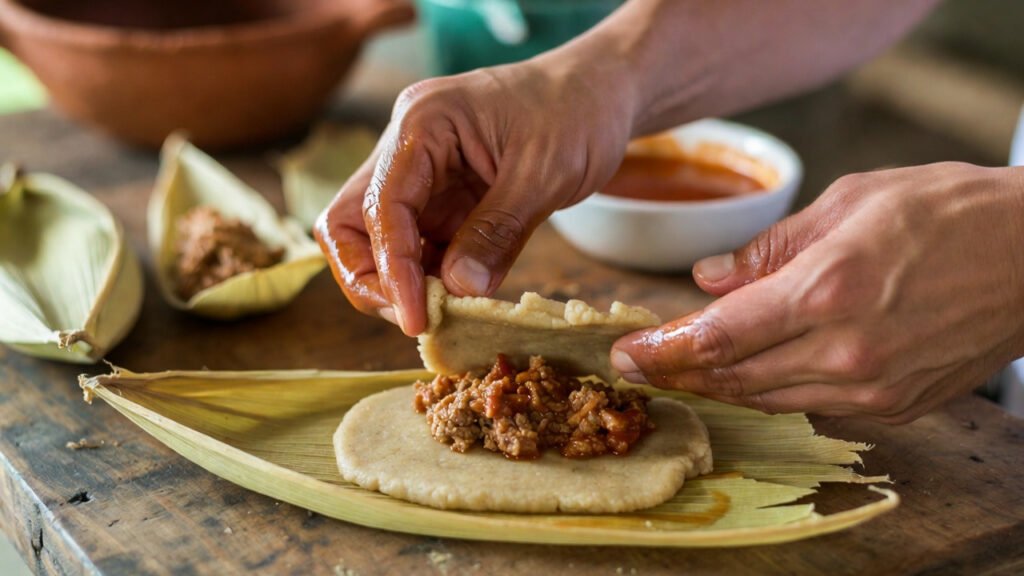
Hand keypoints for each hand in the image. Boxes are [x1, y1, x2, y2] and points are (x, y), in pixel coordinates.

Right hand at [315, 58, 632, 334]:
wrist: (598, 92)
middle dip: (371, 278)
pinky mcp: (439, 200)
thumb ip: (498, 231)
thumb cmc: (576, 113)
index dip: (392, 269)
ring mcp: (419, 175)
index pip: (381, 205)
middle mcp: (405, 147)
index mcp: (422, 123)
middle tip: (415, 319)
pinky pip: (416, 247)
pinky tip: (454, 301)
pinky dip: (427, 279)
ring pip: (375, 240)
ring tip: (440, 316)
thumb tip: (458, 289)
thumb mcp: (545, 173)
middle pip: (349, 223)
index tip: (417, 318)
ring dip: (398, 284)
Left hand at [612, 163, 1023, 422]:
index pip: (720, 336)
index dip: (665, 349)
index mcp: (828, 290)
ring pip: (769, 397)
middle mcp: (846, 351)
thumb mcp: (848, 204)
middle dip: (679, 370)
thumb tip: (709, 279)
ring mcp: (874, 387)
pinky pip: (812, 405)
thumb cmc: (946, 212)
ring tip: (683, 368)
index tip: (627, 354)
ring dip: (719, 385)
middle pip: (735, 376)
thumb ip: (769, 249)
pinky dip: (771, 390)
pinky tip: (750, 373)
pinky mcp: (896, 406)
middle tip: (639, 363)